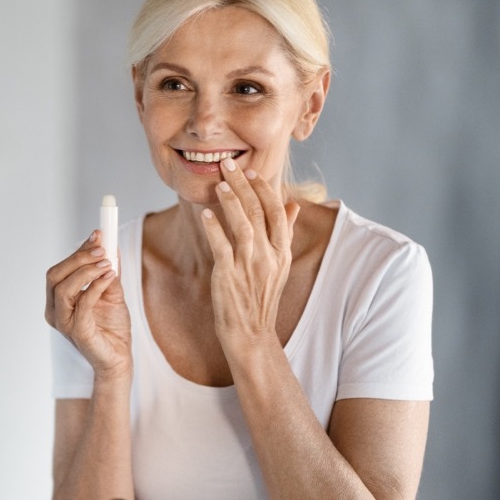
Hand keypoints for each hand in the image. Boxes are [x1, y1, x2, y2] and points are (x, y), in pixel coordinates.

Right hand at [45, 231, 131, 378]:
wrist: (119, 358)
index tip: (97, 235)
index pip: (60, 270)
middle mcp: (55, 311)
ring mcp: (63, 323)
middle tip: (102, 248)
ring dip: (86, 270)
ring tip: (107, 263)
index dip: (77, 250)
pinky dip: (95, 286)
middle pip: (55, 275)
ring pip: (63, 288)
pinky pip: (82, 303)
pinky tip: (110, 277)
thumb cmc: (111, 328)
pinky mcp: (77, 331)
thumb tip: (110, 245)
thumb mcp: (111, 293)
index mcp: (58, 301)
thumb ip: (107, 271)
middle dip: (78, 257)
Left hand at [201, 159, 299, 352]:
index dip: (265, 190)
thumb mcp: (280, 265)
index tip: (253, 172)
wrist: (251, 333)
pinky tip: (206, 214)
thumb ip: (285, 233)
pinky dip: (214, 228)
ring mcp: (250, 266)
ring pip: (243, 225)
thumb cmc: (261, 297)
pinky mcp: (229, 275)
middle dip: (244, 186)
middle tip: (230, 166)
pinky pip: (221, 246)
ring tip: (220, 183)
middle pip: (259, 212)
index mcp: (282, 252)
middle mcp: (270, 256)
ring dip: (230, 201)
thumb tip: (293, 204)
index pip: (277, 212)